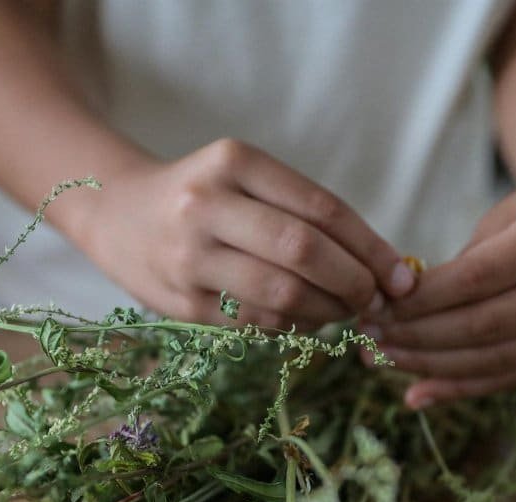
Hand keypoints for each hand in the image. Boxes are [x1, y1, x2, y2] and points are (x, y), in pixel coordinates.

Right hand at [71, 138, 415, 328]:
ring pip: (282, 295)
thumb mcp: (246, 178)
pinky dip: (294, 326)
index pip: (321, 208)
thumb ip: (305, 212)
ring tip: (342, 310)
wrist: (115, 214)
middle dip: (353, 283)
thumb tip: (384, 268)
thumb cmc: (203, 196)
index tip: (400, 276)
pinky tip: (304, 318)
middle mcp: (206, 205)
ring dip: (327, 311)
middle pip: (303, 252)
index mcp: (233, 162)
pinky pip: (256, 322)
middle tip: (374, 299)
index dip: (370, 248)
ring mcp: (189, 257)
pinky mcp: (181, 302)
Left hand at [363, 171, 515, 406]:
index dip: (423, 299)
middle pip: (486, 325)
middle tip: (368, 337)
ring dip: (431, 366)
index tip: (377, 305)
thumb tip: (396, 310)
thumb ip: (459, 264)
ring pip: (495, 359)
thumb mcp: (503, 217)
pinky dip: (459, 388)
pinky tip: (417, 393)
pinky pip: (508, 379)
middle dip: (418, 336)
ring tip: (381, 360)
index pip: (479, 277)